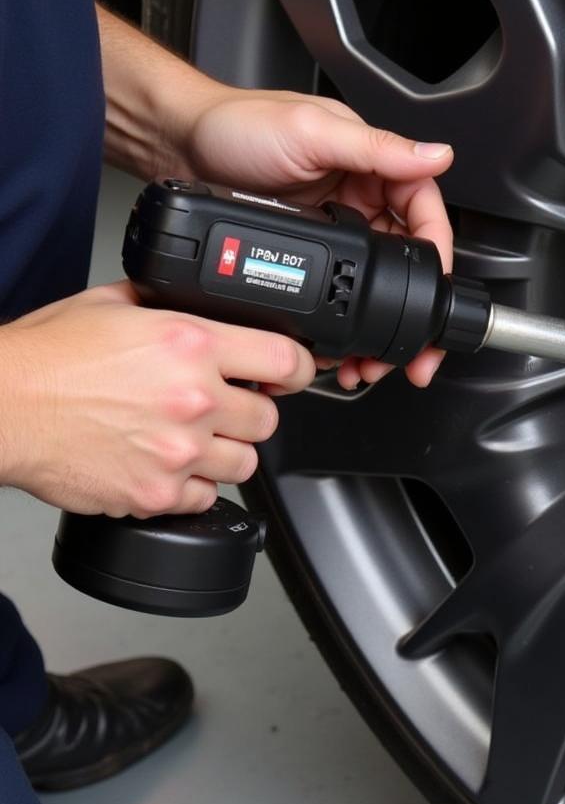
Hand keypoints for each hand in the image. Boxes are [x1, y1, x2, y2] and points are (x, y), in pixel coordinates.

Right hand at [0, 282, 315, 516]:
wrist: (1, 407)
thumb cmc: (48, 358)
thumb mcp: (113, 305)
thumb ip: (169, 307)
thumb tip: (201, 309)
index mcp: (190, 345)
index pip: (285, 360)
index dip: (296, 370)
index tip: (289, 376)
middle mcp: (194, 399)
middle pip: (269, 420)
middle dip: (250, 414)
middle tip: (221, 410)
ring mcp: (179, 451)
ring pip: (245, 464)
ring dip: (225, 453)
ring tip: (190, 440)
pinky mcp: (159, 493)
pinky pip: (207, 497)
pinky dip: (193, 487)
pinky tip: (167, 466)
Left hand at [177, 89, 454, 389]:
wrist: (176, 143)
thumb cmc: (238, 124)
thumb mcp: (312, 132)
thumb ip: (376, 148)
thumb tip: (436, 155)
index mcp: (374, 166)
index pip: (425, 215)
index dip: (438, 258)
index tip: (436, 295)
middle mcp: (361, 198)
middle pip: (405, 264)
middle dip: (411, 313)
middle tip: (410, 353)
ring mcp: (335, 228)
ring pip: (373, 288)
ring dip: (376, 329)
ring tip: (366, 361)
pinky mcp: (306, 252)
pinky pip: (335, 295)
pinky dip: (339, 326)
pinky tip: (335, 347)